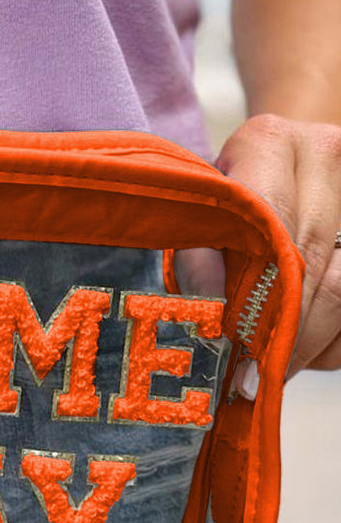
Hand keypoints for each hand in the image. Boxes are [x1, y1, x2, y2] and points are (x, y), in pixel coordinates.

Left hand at [215, 113, 340, 396]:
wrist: (292, 158)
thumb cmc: (232, 193)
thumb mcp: (203, 211)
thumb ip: (196, 250)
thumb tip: (206, 300)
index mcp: (270, 141)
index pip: (268, 225)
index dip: (252, 295)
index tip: (233, 352)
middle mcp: (328, 154)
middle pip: (313, 264)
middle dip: (281, 335)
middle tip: (251, 381)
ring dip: (310, 344)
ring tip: (274, 372)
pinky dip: (335, 341)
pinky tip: (309, 348)